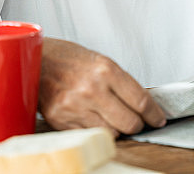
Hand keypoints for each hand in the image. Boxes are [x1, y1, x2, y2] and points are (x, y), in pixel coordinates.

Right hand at [38, 38, 166, 135]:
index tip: (158, 119)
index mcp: (105, 70)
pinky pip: (91, 134)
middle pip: (130, 122)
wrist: (35, 60)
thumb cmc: (68, 58)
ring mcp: (75, 107)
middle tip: (138, 122)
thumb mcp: (100, 61)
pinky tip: (94, 119)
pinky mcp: (61, 120)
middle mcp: (92, 89)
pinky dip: (97, 130)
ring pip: (112, 133)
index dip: (153, 114)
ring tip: (113, 119)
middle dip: (137, 125)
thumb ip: (121, 82)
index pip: (140, 100)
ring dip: (117, 129)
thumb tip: (143, 104)